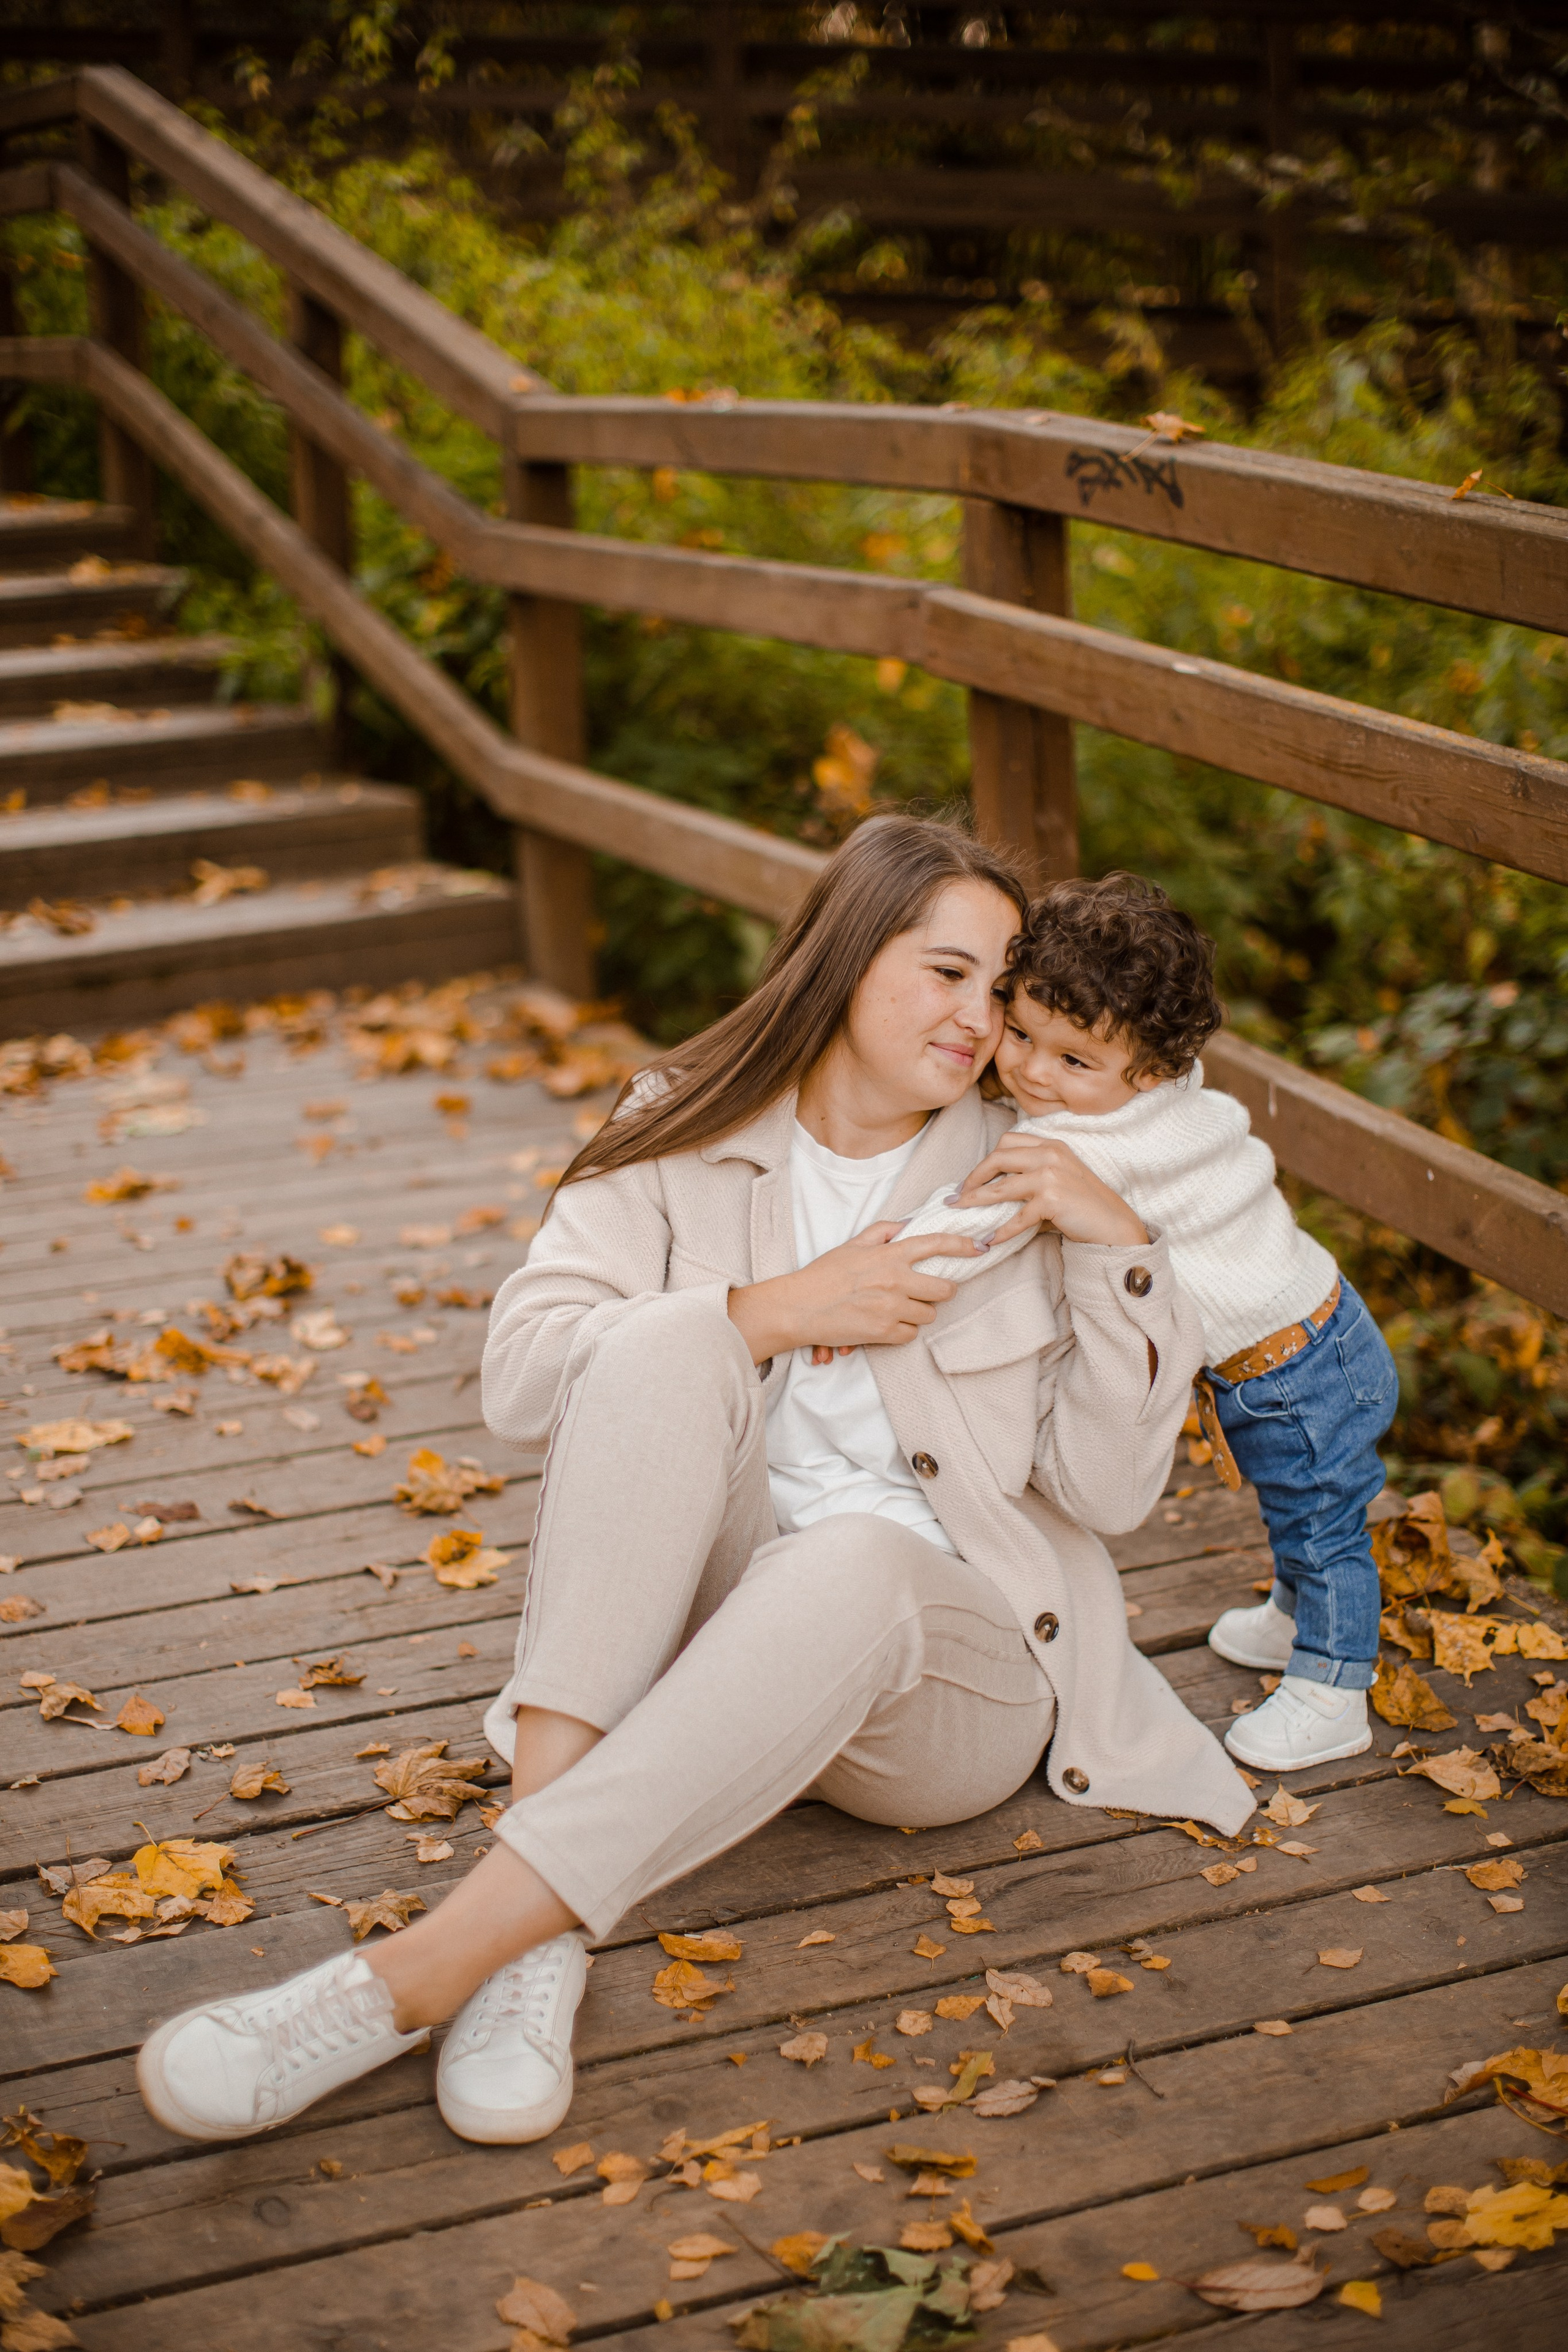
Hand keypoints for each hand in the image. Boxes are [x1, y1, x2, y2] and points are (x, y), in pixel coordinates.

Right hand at [727, 1222, 982, 1365]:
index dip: (962, 1245)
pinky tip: (886, 1324)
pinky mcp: (884, 1331)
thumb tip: (907, 1224)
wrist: (799, 1307)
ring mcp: (891, 1307)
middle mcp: (895, 1279)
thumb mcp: (852, 1244)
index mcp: (889, 1254)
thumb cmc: (823, 1275)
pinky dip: (902, 1331)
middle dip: (941, 1292)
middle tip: (929, 1293)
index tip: (978, 1247)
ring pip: (928, 1314)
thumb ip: (882, 1231)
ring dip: (918, 1313)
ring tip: (897, 1309)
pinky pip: (911, 1334)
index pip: (935, 1244)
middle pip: (943, 1289)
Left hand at [947, 1134, 1147, 1248]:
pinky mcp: (1052, 1199)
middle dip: (973, 1177)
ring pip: (1001, 1186)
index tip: (971, 1178)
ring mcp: (1051, 1175)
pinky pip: (1017, 1217)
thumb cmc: (1083, 1206)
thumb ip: (1030, 1177)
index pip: (1008, 1141)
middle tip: (957, 1195)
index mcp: (1051, 1145)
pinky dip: (1000, 1231)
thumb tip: (991, 1190)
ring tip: (960, 1211)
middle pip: (999, 1157)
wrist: (1114, 1225)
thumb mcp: (1059, 1179)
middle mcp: (1050, 1154)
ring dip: (976, 1200)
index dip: (985, 1159)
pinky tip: (989, 1240)